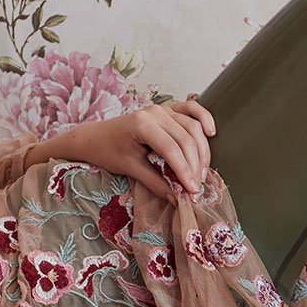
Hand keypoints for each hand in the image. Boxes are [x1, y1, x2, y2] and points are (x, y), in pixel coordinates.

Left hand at [56, 96, 215, 201]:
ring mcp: (162, 108)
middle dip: (195, 166)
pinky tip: (211, 133)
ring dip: (202, 152)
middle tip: (196, 190)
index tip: (192, 193)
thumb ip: (156, 183)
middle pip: (186, 139)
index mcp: (142, 123)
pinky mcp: (167, 109)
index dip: (184, 172)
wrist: (95, 137)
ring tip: (201, 175)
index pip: (172, 149)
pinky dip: (204, 118)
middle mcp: (155, 112)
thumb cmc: (108, 151)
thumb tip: (179, 199)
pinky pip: (191, 109)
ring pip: (193, 128)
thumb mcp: (130, 168)